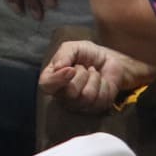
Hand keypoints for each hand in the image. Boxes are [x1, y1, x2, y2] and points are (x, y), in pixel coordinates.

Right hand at [39, 40, 154, 113]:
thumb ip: (64, 54)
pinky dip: (105, 85)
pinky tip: (101, 82)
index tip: (71, 69)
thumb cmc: (87, 54)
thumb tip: (57, 67)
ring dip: (94, 79)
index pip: (47, 85)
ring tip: (93, 73)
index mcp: (52, 78)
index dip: (58, 79)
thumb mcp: (74, 47)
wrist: (109, 60)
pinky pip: (101, 100)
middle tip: (84, 67)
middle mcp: (62, 95)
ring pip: (87, 97)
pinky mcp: (95, 109)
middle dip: (82, 74)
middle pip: (70, 92)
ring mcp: (79, 104)